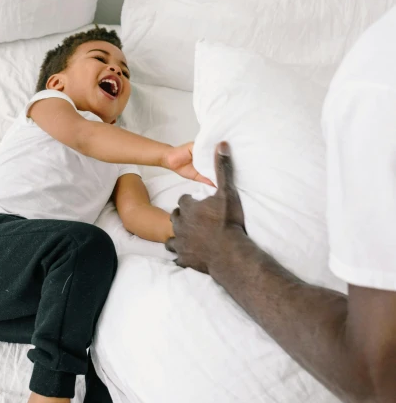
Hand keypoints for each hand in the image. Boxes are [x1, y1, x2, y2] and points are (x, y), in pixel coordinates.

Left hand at [165, 142, 245, 273]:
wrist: (229, 253)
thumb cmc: (228, 221)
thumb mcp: (226, 192)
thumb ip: (222, 168)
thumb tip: (221, 145)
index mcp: (187, 207)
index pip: (184, 200)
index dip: (191, 202)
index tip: (198, 204)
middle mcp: (179, 223)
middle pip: (176, 217)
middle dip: (184, 218)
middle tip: (196, 220)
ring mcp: (180, 242)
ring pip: (173, 237)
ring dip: (180, 236)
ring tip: (192, 237)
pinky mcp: (183, 258)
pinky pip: (178, 255)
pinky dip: (183, 254)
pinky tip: (192, 254)